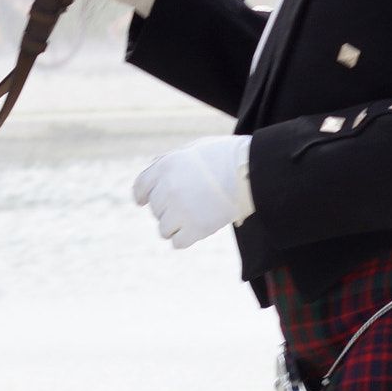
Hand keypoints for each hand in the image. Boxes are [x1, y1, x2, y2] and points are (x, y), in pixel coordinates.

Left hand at [131, 135, 253, 248]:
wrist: (251, 171)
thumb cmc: (225, 156)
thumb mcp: (193, 148)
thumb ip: (171, 159)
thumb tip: (152, 166)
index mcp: (166, 166)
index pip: (140, 187)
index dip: (141, 196)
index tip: (142, 202)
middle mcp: (168, 189)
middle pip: (155, 209)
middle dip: (168, 208)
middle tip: (189, 204)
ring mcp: (180, 210)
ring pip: (163, 228)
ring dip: (176, 226)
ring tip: (194, 217)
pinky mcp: (195, 228)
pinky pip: (177, 242)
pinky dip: (185, 239)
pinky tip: (197, 230)